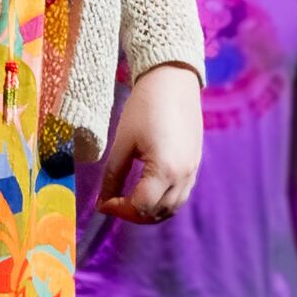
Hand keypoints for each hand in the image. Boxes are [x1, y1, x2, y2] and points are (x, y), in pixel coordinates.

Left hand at [92, 62, 202, 226]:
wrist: (173, 82)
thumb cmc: (145, 107)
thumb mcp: (123, 142)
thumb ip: (113, 175)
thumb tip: (102, 200)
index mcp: (164, 169)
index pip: (141, 206)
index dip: (119, 209)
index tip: (103, 202)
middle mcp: (183, 175)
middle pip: (157, 212)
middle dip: (132, 214)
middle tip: (112, 203)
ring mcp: (192, 171)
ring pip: (171, 208)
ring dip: (149, 211)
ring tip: (127, 201)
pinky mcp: (195, 165)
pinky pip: (180, 194)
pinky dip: (162, 201)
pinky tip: (146, 191)